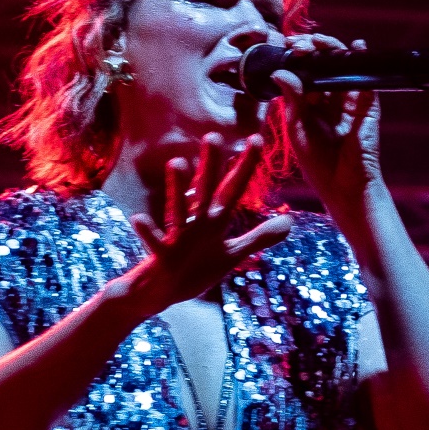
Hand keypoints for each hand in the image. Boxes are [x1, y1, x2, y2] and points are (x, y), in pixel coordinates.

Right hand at [129, 134, 290, 306]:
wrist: (161, 293)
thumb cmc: (195, 270)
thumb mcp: (232, 254)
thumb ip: (259, 237)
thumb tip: (290, 221)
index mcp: (214, 222)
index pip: (232, 189)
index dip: (245, 166)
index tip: (257, 138)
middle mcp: (197, 223)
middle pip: (205, 191)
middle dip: (211, 166)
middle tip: (213, 136)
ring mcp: (178, 238)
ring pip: (178, 210)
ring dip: (178, 189)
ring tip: (176, 163)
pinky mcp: (162, 257)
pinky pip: (154, 243)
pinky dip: (148, 232)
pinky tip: (138, 218)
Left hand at [271, 33, 382, 218]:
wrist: (345, 186)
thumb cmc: (317, 163)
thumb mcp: (297, 128)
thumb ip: (292, 99)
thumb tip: (280, 71)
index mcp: (308, 106)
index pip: (302, 74)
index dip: (295, 58)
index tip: (286, 46)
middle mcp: (328, 100)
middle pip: (321, 65)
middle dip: (311, 50)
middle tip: (300, 45)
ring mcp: (348, 100)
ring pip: (340, 67)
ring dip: (331, 49)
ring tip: (319, 43)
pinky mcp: (367, 104)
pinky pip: (364, 77)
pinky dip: (360, 59)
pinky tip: (355, 47)